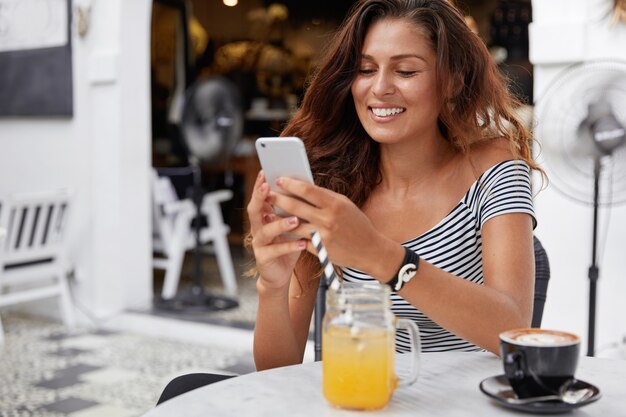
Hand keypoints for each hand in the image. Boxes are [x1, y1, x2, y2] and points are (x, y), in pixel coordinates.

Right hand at [246, 171, 307, 289]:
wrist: (280, 273)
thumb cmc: (288, 244)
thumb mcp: (292, 225)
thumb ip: (294, 209)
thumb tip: (306, 188)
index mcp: (263, 216)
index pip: (260, 197)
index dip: (260, 185)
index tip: (264, 172)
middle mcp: (257, 227)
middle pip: (254, 210)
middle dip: (260, 197)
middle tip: (269, 187)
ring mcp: (258, 243)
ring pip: (266, 230)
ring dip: (280, 223)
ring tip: (295, 219)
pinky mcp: (263, 257)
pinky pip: (276, 250)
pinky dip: (289, 245)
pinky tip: (302, 243)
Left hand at [269, 177, 393, 274]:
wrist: (370, 250)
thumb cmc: (357, 223)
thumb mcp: (345, 205)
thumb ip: (325, 197)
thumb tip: (302, 187)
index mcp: (335, 204)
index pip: (306, 190)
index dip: (290, 184)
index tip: (278, 180)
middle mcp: (328, 219)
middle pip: (295, 206)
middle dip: (278, 198)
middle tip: (267, 193)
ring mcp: (322, 236)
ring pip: (293, 225)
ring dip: (279, 218)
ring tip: (269, 212)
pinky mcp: (319, 250)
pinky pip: (300, 240)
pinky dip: (291, 234)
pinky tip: (282, 229)